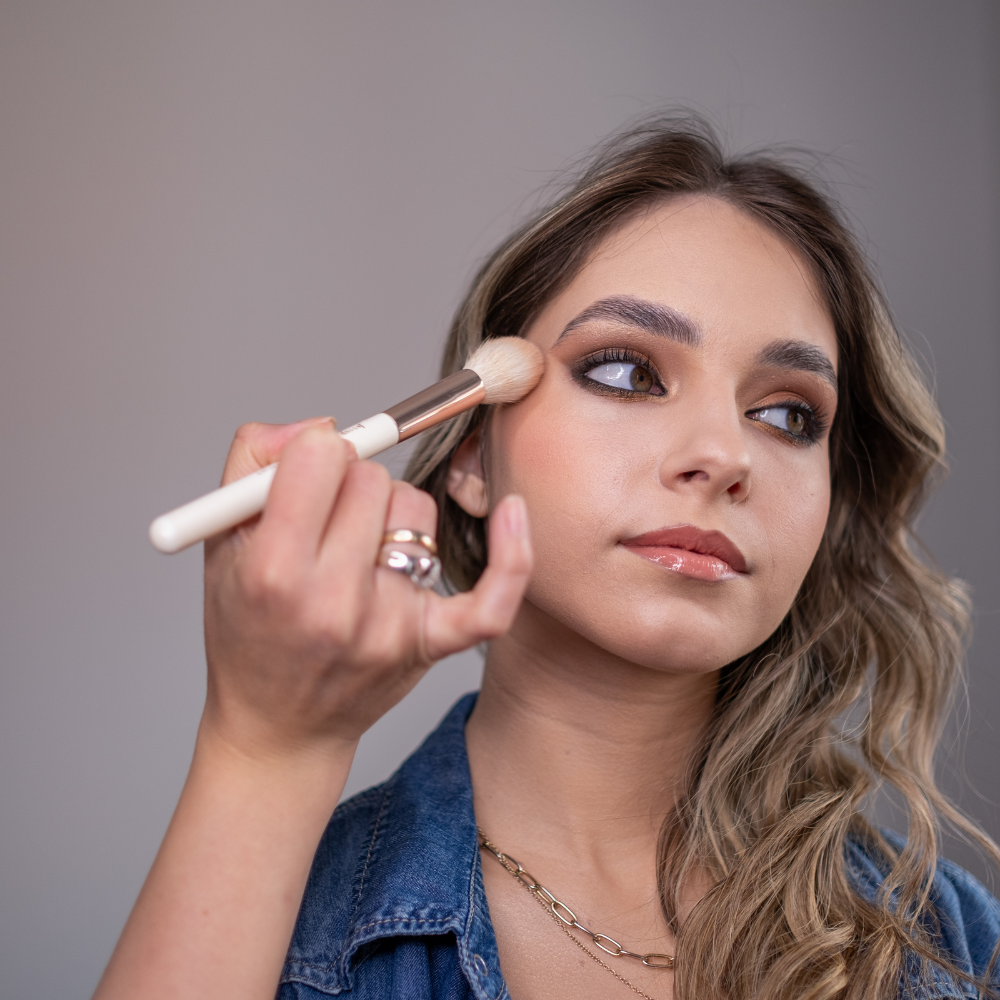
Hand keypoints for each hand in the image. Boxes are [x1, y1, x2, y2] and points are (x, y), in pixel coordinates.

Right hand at [201, 417, 531, 761]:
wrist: (278, 729)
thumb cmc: (246, 631)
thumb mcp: (219, 543)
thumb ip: (253, 461)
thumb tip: (320, 425)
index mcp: (272, 572)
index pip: (322, 457)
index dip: (316, 453)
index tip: (309, 469)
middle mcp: (332, 601)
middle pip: (372, 479)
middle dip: (348, 484)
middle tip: (327, 522)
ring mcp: (388, 625)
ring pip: (417, 509)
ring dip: (392, 514)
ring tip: (360, 553)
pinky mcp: (431, 644)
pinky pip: (489, 598)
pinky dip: (510, 555)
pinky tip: (512, 513)